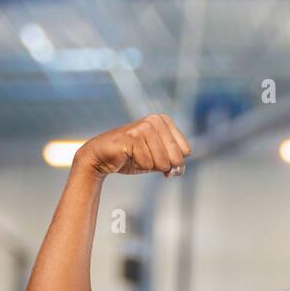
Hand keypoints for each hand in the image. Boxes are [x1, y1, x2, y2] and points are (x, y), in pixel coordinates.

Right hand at [75, 113, 192, 177]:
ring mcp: (144, 127)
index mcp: (165, 121)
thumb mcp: (158, 160)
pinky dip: (138, 165)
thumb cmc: (131, 156)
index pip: (186, 151)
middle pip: (176, 158)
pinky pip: (147, 164)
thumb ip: (174, 164)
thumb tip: (179, 170)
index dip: (173, 161)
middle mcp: (155, 120)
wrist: (103, 157)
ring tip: (135, 156)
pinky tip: (128, 156)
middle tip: (144, 158)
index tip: (156, 156)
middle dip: (162, 165)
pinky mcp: (132, 137)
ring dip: (148, 166)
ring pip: (161, 162)